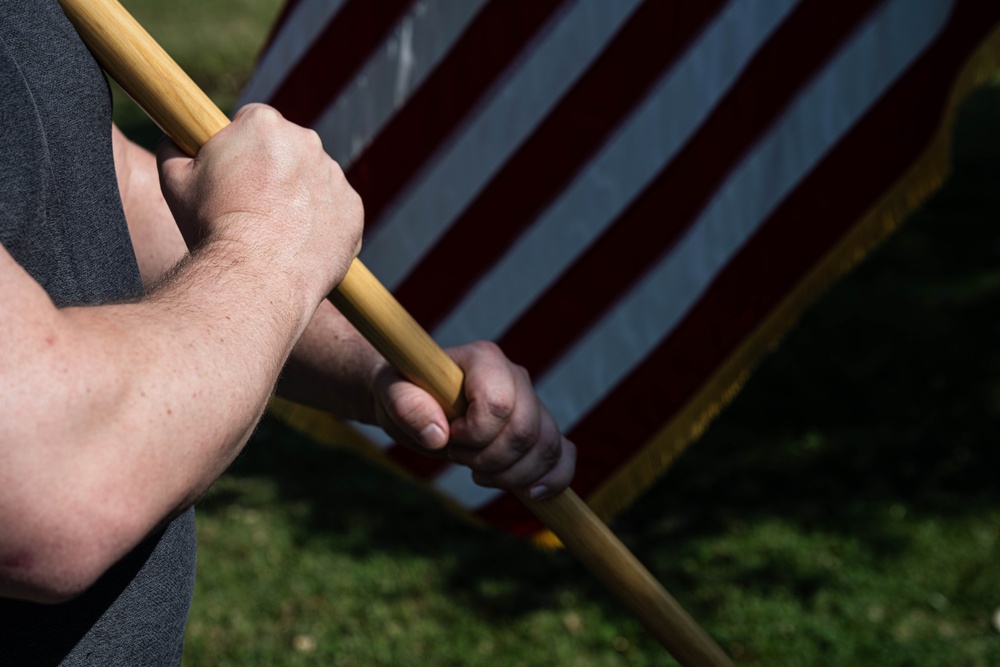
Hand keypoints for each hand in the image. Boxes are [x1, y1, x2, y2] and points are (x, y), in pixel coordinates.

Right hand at [156, 104, 362, 307]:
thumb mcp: (175, 180)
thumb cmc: (211, 227)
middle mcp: (307, 141)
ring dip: (297, 197)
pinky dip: (320, 224)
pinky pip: (335, 210)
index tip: (234, 172)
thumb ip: (174, 146)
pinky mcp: (353, 209)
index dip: (240, 147)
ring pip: (313, 180)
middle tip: (250, 206)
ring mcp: (335, 176)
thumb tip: (174, 135)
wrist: (255, 277)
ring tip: (272, 231)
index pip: (252, 121)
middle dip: (272, 170)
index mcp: (264, 124)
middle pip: (287, 149)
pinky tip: (296, 244)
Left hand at [371, 341, 575, 499]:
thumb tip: (438, 434)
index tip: (447, 436)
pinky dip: (554, 478)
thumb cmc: (403, 393)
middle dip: (489, 459)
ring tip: (477, 471)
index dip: (473, 434)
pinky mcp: (539, 428)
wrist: (414, 400)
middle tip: (457, 455)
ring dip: (511, 475)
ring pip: (546, 447)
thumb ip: (406, 406)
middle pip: (525, 432)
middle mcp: (516, 375)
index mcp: (484, 359)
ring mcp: (531, 402)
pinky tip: (531, 493)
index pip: (499, 404)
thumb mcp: (391, 395)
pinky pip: (563, 454)